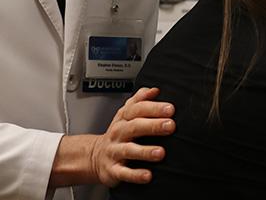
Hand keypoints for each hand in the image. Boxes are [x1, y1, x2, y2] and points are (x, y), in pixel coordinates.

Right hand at [50, 87, 175, 188]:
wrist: (95, 156)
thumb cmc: (118, 134)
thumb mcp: (126, 114)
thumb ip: (140, 100)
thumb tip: (154, 90)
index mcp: (124, 118)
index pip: (138, 109)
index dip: (153, 107)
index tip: (170, 109)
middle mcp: (119, 133)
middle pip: (135, 127)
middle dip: (153, 126)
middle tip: (170, 125)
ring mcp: (115, 152)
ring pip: (129, 150)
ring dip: (145, 151)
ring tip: (160, 152)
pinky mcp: (113, 170)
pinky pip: (124, 173)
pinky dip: (135, 175)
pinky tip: (148, 175)